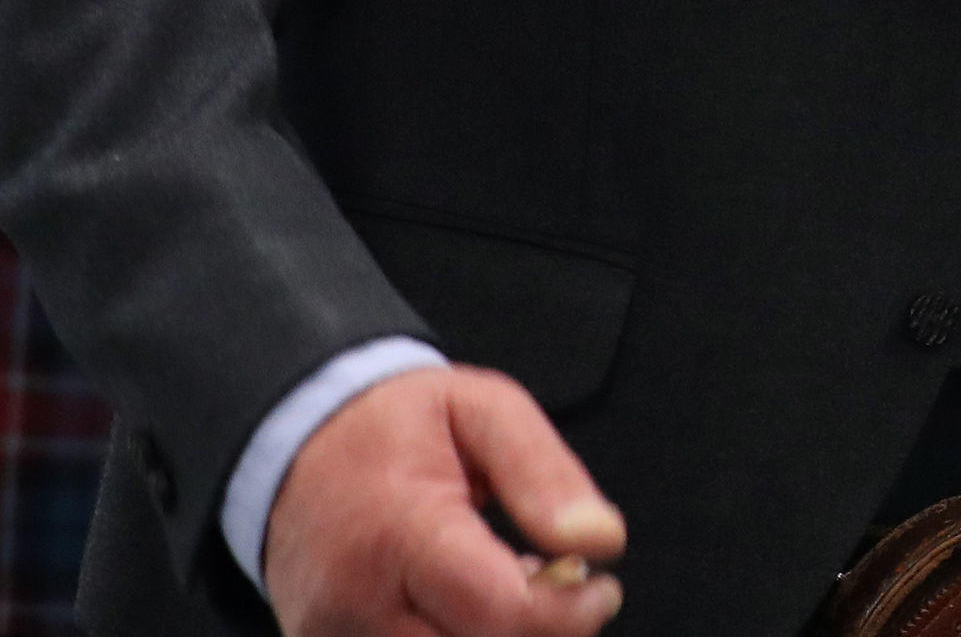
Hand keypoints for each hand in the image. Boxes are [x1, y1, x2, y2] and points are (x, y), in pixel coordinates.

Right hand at [266, 366, 624, 636]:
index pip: (498, 613)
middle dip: (541, 634)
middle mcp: (356, 603)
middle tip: (563, 586)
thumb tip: (603, 540)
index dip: (567, 614)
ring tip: (515, 590)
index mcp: (399, 533)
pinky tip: (472, 611)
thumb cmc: (395, 425)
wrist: (293, 444)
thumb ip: (545, 473)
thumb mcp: (483, 410)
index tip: (602, 588)